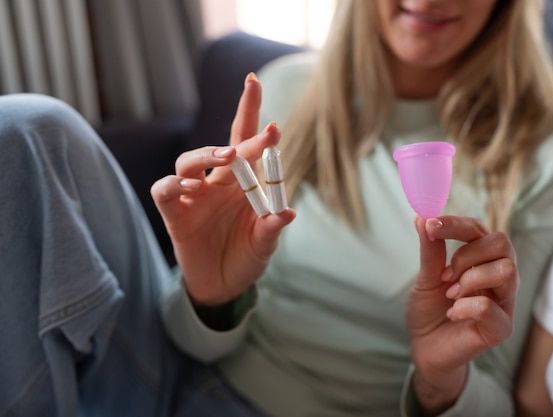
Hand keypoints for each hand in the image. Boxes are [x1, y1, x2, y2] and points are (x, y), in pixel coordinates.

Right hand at [151, 74, 295, 304]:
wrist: (222, 288)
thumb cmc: (245, 258)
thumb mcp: (263, 246)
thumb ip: (270, 230)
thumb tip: (287, 212)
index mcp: (243, 185)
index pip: (248, 145)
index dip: (254, 123)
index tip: (267, 106)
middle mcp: (217, 183)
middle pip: (224, 144)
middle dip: (242, 123)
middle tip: (263, 119)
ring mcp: (193, 196)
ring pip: (189, 161)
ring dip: (206, 154)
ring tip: (227, 156)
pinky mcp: (174, 214)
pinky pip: (164, 191)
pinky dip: (174, 185)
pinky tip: (192, 187)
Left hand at [406, 215, 518, 413]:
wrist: (425, 347)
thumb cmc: (430, 310)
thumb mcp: (425, 277)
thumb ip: (430, 250)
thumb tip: (422, 216)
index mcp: (483, 259)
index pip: (480, 230)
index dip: (456, 224)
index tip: (431, 225)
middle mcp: (500, 276)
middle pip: (501, 243)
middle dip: (465, 254)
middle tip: (445, 275)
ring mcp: (504, 301)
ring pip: (506, 270)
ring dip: (470, 278)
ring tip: (451, 294)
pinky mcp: (501, 328)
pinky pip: (490, 307)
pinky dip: (464, 307)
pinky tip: (452, 313)